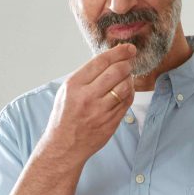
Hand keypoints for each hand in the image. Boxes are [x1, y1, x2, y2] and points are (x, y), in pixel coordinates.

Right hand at [41, 44, 135, 164]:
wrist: (64, 145)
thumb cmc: (65, 116)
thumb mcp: (67, 91)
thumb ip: (85, 76)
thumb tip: (108, 60)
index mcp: (74, 85)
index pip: (101, 61)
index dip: (118, 52)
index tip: (128, 48)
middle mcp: (87, 97)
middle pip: (116, 72)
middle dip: (126, 63)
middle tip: (129, 61)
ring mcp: (100, 111)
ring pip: (125, 86)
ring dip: (129, 78)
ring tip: (126, 76)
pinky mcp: (111, 122)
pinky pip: (126, 102)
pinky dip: (129, 92)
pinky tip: (126, 90)